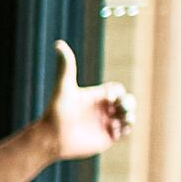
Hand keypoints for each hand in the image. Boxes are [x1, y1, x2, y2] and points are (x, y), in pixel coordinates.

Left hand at [45, 39, 134, 161]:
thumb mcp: (64, 87)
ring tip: (123, 120)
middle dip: (129, 104)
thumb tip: (58, 43)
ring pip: (128, 117)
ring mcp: (105, 124)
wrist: (51, 138)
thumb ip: (65, 66)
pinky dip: (126, 129)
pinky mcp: (106, 138)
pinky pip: (124, 132)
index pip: (117, 90)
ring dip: (130, 117)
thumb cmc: (56, 112)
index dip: (119, 92)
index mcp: (96, 96)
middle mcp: (102, 109)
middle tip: (121, 109)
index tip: (111, 98)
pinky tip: (118, 130)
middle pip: (127, 102)